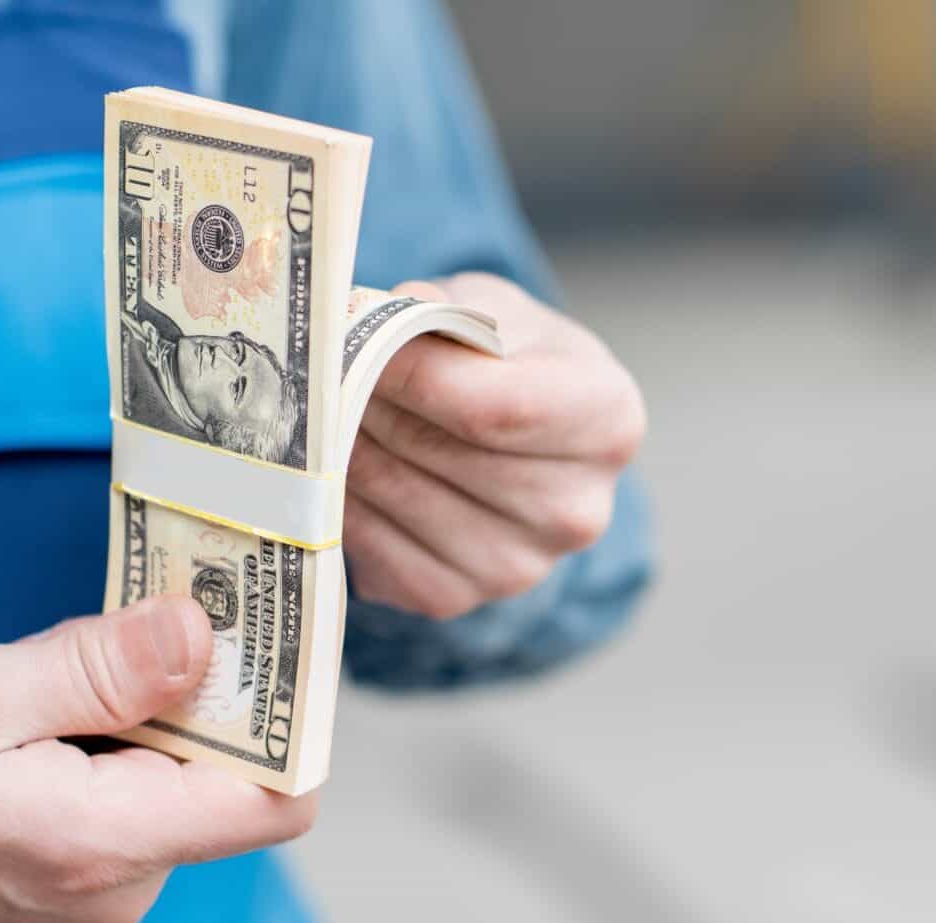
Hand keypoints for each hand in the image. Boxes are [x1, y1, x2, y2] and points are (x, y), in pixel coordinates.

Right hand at [0, 596, 316, 922]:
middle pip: (235, 781)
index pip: (276, 799)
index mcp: (102, 846)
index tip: (270, 632)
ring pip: (185, 783)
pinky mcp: (79, 881)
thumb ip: (94, 669)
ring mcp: (103, 892)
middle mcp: (121, 888)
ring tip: (79, 663)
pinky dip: (124, 743)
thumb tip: (202, 636)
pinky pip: (140, 800)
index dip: (291, 712)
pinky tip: (60, 706)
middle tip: (165, 607)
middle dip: (214, 694)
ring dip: (157, 713)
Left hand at [343, 273, 645, 619]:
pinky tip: (340, 461)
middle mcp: (577, 509)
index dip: (411, 373)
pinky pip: (372, 545)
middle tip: (327, 366)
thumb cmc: (513, 363)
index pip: (495, 408)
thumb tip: (380, 318)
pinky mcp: (456, 598)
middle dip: (367, 400)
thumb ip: (446, 310)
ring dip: (345, 444)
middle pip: (439, 451)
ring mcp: (519, 567)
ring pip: (396, 494)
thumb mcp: (497, 311)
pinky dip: (341, 497)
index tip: (354, 339)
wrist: (520, 446)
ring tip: (329, 406)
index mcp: (608, 421)